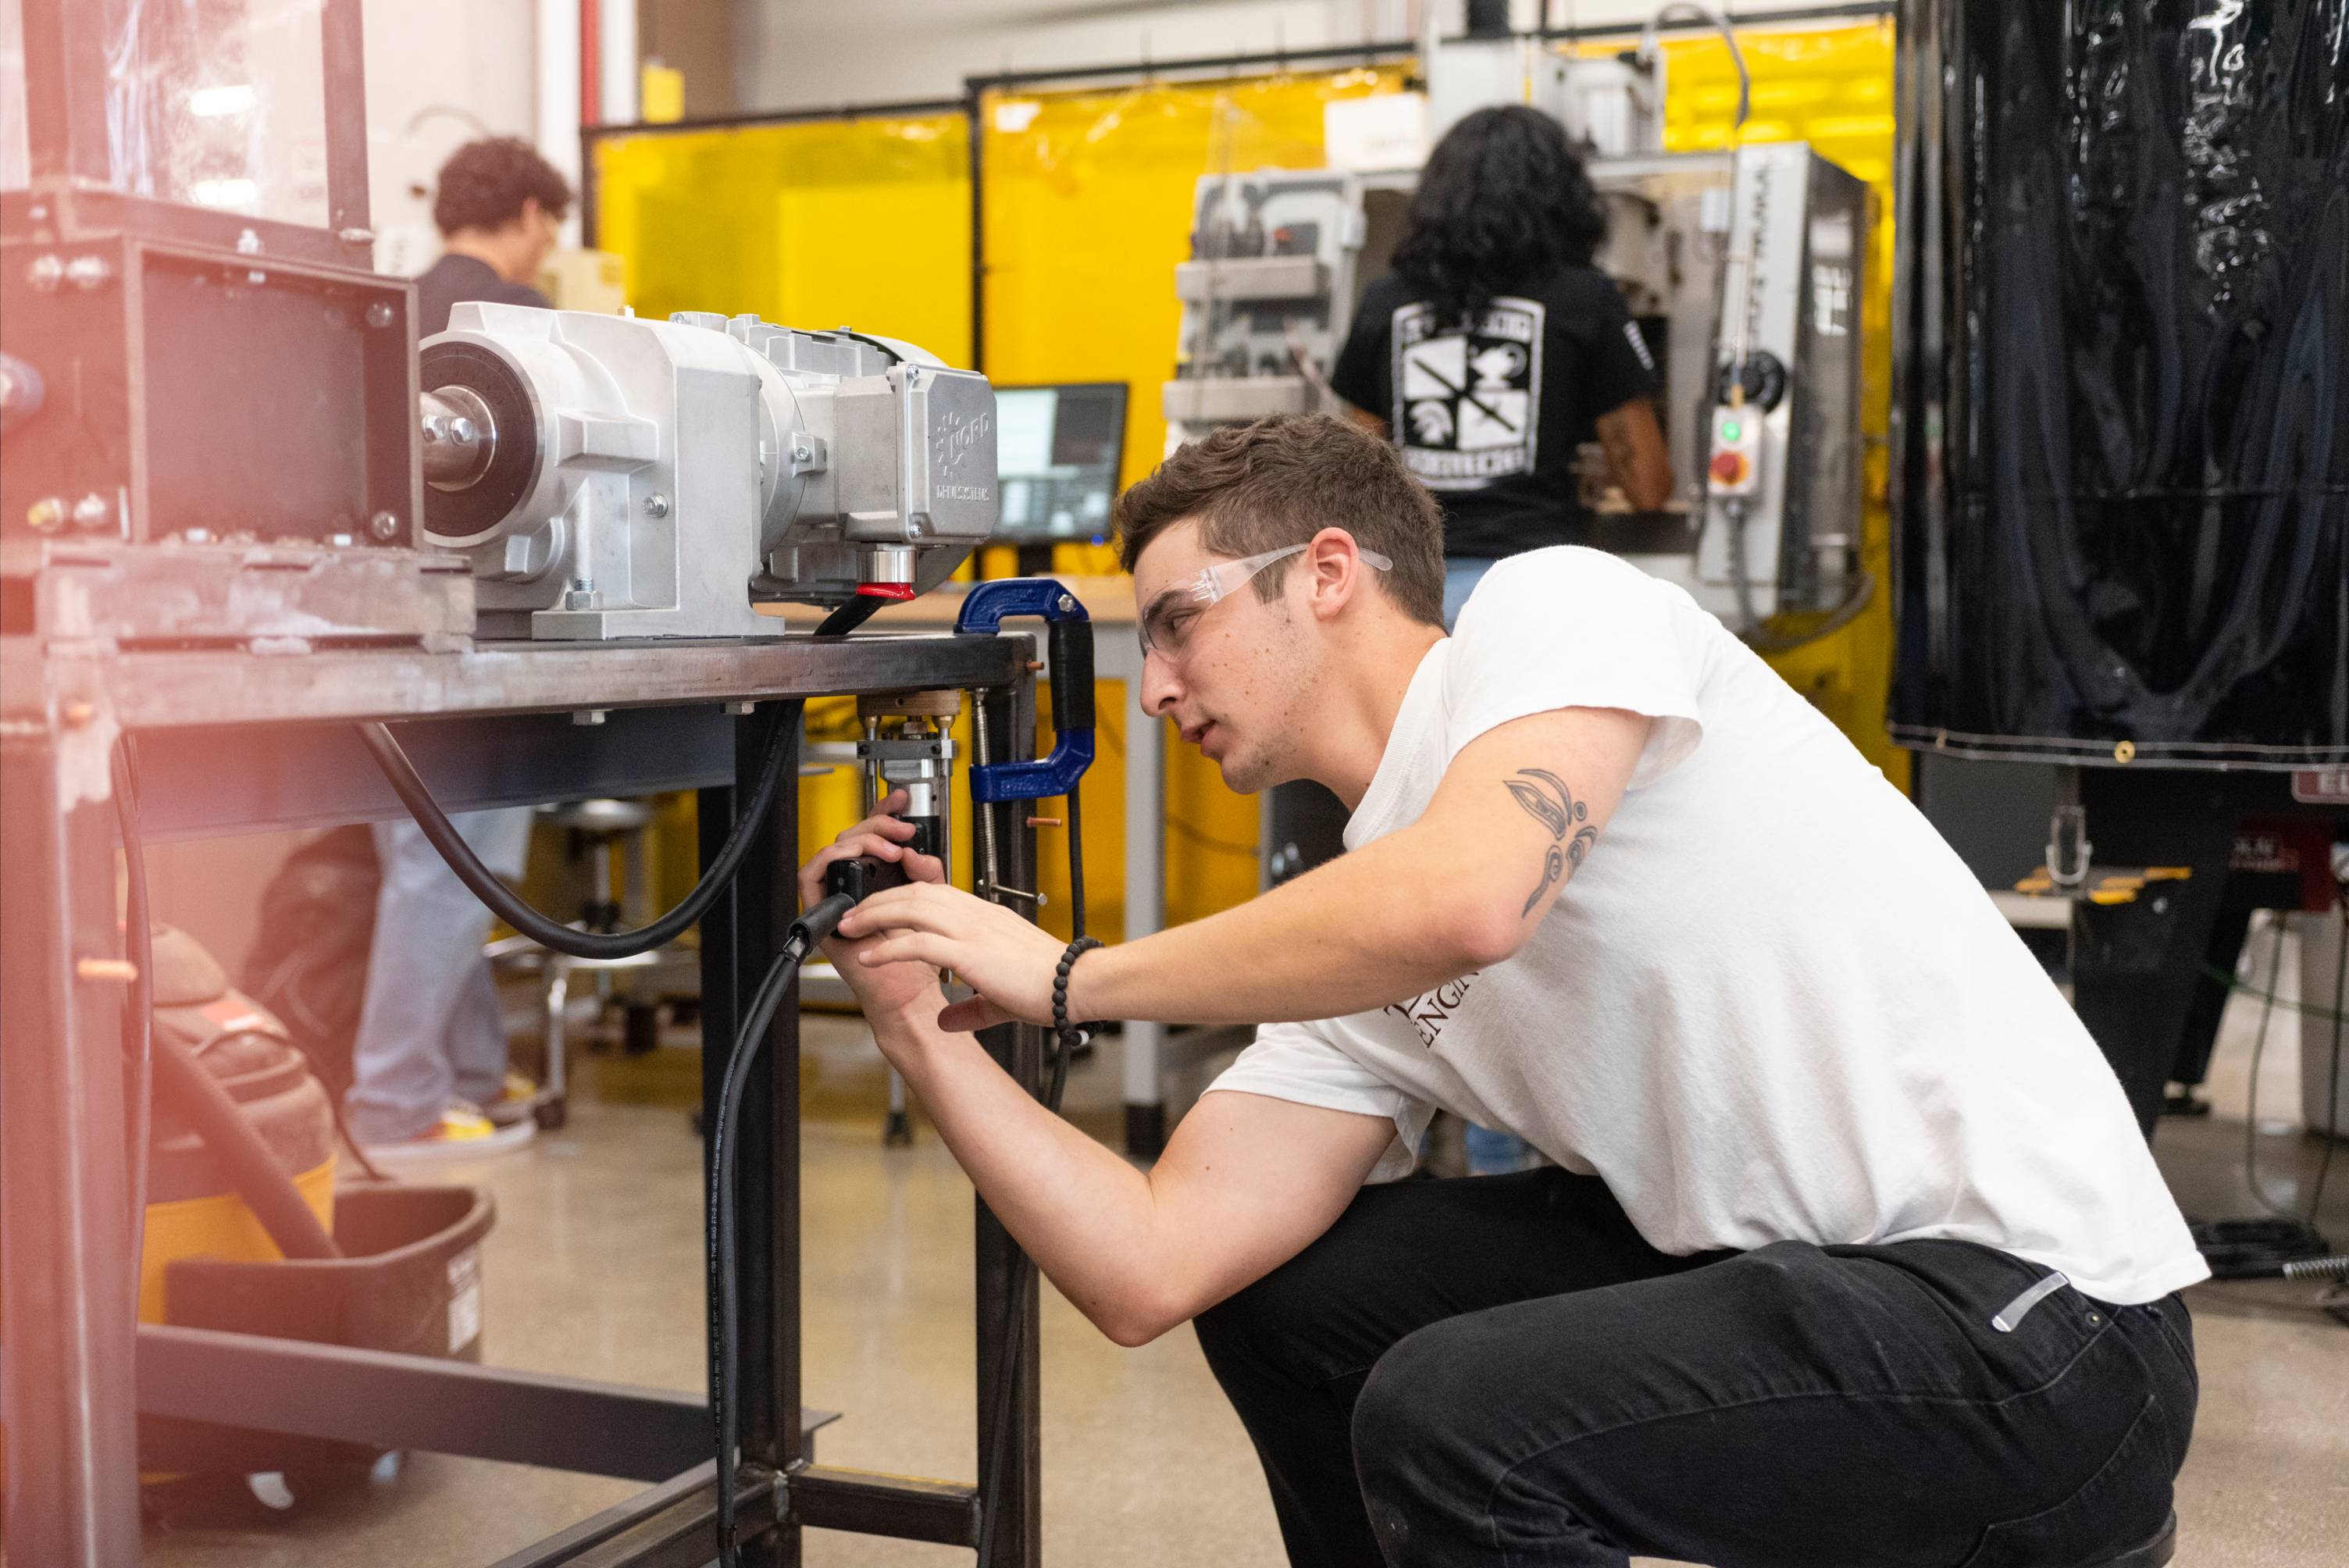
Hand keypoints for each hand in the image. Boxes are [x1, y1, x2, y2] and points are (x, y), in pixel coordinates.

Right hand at [797, 789, 948, 1022]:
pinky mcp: (822, 912)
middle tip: (901, 830)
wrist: (907, 994)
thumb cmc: (918, 958)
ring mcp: (837, 899)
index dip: (884, 812)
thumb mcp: (931, 902)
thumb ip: (927, 873)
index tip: (901, 799)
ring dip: (859, 840)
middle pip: (852, 837)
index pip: (875, 837)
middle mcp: (854, 887)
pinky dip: (832, 860)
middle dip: (877, 824)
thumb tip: (917, 851)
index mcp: (878, 882)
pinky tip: (861, 860)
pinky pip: (811, 876)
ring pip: (833, 850)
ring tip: (889, 848)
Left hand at [834, 880, 1072, 1033]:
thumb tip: (948, 1021)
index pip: (935, 893)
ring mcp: (972, 929)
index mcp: (986, 917)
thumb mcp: (1001, 995)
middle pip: (915, 892)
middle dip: (878, 900)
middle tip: (853, 913)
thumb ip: (972, 1006)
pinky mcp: (970, 952)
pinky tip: (869, 957)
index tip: (881, 908)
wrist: (1078, 985)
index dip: (902, 896)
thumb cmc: (1052, 985)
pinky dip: (888, 948)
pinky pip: (919, 943)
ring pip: (911, 907)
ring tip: (850, 927)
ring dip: (874, 915)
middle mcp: (976, 915)